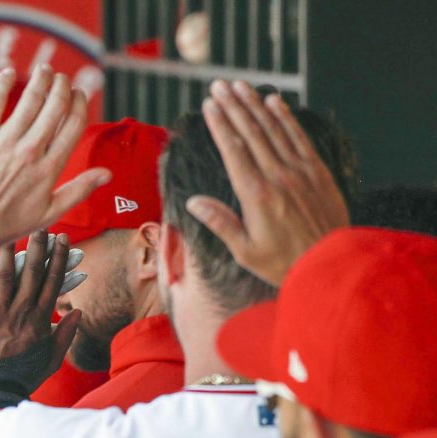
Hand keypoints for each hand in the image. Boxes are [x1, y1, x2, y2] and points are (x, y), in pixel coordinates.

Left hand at [0, 66, 109, 254]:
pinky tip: (8, 73)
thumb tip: (108, 173)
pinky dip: (2, 84)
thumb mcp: (49, 213)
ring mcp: (3, 144)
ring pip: (29, 100)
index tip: (78, 94)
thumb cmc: (7, 225)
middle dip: (62, 86)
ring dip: (40, 80)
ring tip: (43, 71)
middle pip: (55, 105)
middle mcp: (29, 152)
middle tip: (61, 78)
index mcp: (49, 168)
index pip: (73, 123)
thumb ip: (79, 190)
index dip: (80, 103)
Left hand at [0, 234, 84, 395]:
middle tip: (39, 225)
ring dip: (6, 254)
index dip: (57, 258)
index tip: (62, 238)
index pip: (52, 282)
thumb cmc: (22, 376)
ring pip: (3, 279)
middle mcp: (20, 314)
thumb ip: (65, 335)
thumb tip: (79, 313)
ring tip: (7, 232)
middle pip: (31, 274)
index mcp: (39, 320)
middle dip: (37, 247)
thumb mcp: (51, 360)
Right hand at [185, 80, 348, 285]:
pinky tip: (274, 102)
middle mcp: (278, 177)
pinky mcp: (317, 172)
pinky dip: (286, 117)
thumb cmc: (282, 262)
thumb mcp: (244, 250)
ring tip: (240, 86)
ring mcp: (300, 172)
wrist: (330, 264)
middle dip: (234, 106)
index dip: (221, 125)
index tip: (209, 105)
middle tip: (219, 85)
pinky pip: (299, 137)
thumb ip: (220, 223)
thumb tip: (194, 202)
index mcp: (256, 196)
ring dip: (255, 105)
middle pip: (252, 133)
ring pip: (274, 130)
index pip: (234, 151)